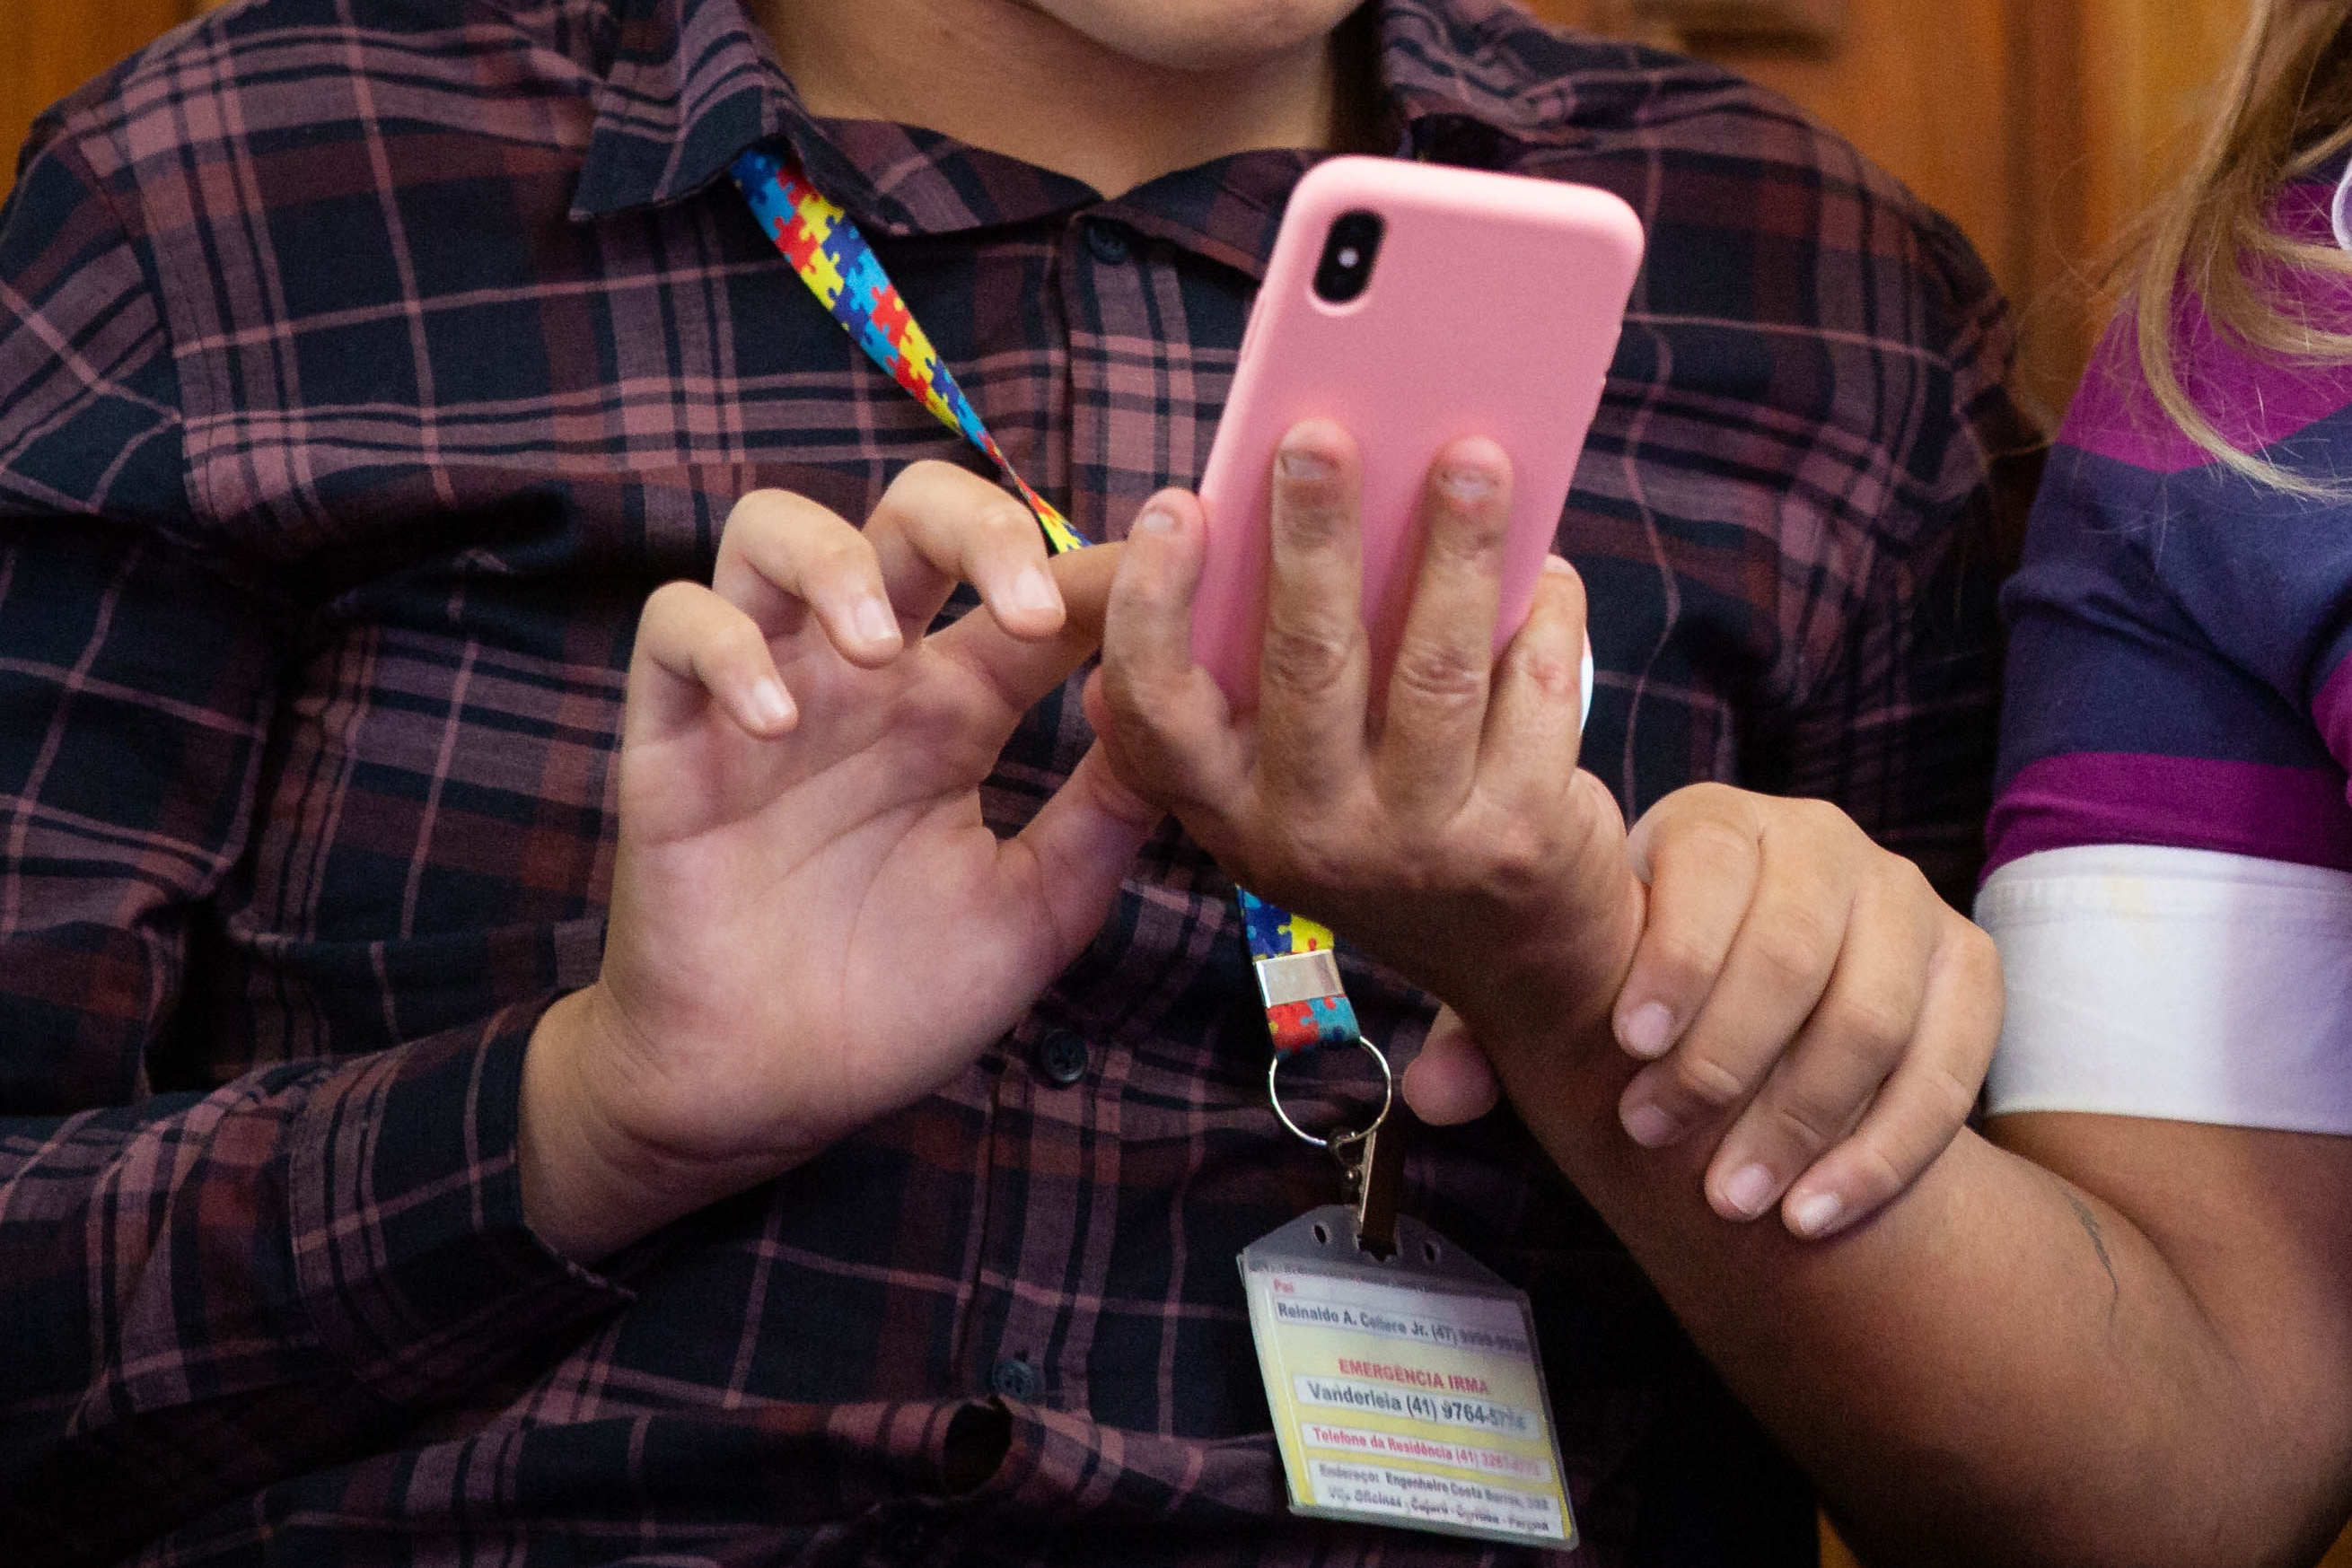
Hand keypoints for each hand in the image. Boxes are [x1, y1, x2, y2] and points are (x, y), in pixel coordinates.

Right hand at [519, 464, 1160, 1259]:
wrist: (767, 1097)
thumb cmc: (898, 999)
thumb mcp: (1037, 907)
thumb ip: (1107, 812)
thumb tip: (1186, 704)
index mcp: (958, 710)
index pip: (1033, 591)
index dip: (1097, 572)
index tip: (1160, 588)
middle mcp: (867, 682)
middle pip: (910, 515)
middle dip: (975, 527)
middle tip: (1027, 612)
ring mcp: (766, 699)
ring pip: (772, 531)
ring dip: (833, 561)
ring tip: (877, 647)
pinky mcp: (672, 742)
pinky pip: (672, 628)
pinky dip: (724, 647)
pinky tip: (775, 722)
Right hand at [1088, 418, 1643, 1065]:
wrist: (1519, 957)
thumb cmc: (1391, 817)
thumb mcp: (1297, 776)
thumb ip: (1270, 671)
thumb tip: (1289, 501)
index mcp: (1225, 806)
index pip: (1156, 709)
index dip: (1157, 605)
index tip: (1178, 502)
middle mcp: (1307, 835)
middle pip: (1307, 664)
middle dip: (1313, 535)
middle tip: (1321, 434)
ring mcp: (1417, 846)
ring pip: (1436, 671)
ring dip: (1456, 548)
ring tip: (1472, 455)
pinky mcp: (1520, 840)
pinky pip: (1535, 693)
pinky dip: (1545, 612)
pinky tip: (1543, 563)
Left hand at [1407, 784, 2001, 1239]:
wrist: (1756, 992)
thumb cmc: (1637, 981)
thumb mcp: (1564, 989)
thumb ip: (1493, 1030)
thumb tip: (1437, 1095)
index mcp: (1711, 825)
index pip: (1710, 870)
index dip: (1676, 958)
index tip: (1630, 1047)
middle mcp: (1819, 841)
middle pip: (1794, 949)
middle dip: (1727, 1061)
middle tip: (1663, 1143)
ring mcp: (1903, 901)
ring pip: (1872, 1015)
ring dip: (1802, 1121)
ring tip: (1736, 1202)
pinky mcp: (1967, 967)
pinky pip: (1950, 1063)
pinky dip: (1888, 1149)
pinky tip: (1818, 1212)